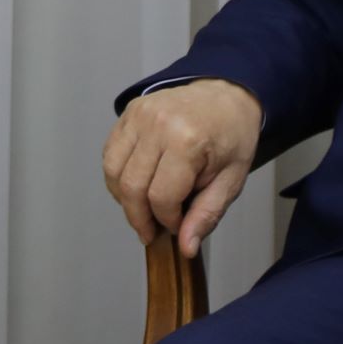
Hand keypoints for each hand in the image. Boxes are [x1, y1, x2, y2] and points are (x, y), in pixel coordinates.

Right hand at [102, 79, 264, 256]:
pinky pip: (110, 153)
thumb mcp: (231, 181)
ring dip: (123, 198)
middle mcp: (158, 124)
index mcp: (188, 140)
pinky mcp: (129, 112)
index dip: (166, 221)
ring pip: (113, 171)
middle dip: (139, 217)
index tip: (177, 227)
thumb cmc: (232, 136)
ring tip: (142, 208)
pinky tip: (136, 184)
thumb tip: (186, 247)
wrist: (226, 96)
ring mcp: (139, 115)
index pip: (161, 197)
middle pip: (131, 186)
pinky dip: (117, 175)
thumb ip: (206, 215)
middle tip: (151, 230)